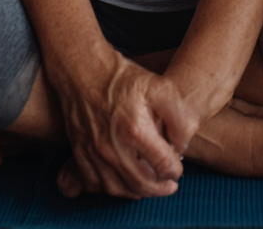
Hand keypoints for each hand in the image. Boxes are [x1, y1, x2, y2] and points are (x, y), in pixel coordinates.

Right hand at [50, 49, 199, 198]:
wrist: (84, 71)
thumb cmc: (123, 78)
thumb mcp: (160, 86)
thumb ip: (178, 116)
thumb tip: (183, 143)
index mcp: (135, 130)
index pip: (163, 165)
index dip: (175, 171)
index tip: (178, 169)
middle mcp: (113, 147)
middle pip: (141, 183)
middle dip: (159, 188)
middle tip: (169, 186)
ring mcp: (94, 153)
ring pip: (117, 188)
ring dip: (136, 192)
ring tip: (148, 187)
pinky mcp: (80, 153)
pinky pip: (93, 184)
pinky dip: (109, 189)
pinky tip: (121, 182)